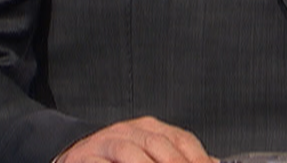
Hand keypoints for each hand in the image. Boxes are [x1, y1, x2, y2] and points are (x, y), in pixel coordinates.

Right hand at [55, 117, 215, 162]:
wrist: (73, 154)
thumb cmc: (115, 158)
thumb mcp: (149, 153)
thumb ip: (178, 155)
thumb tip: (214, 162)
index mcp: (150, 128)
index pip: (181, 139)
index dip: (197, 157)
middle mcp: (129, 131)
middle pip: (159, 145)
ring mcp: (106, 142)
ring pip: (131, 152)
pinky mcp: (83, 158)